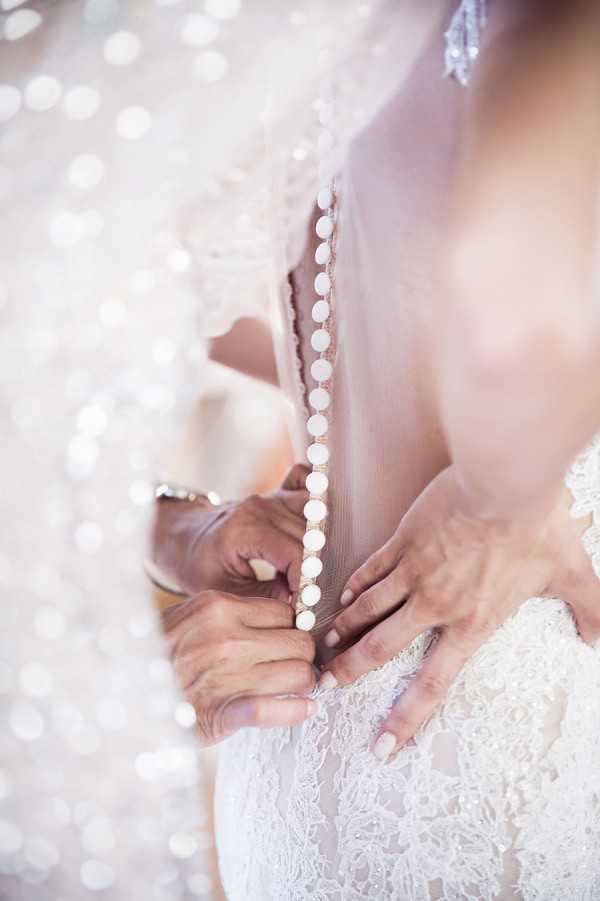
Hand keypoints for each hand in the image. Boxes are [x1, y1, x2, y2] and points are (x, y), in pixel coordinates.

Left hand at [151, 463, 308, 601]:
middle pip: (309, 536)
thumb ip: (265, 598)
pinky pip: (304, 479)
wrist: (184, 537)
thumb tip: (300, 604)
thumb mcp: (226, 591)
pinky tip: (318, 522)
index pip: (295, 552)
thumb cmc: (200, 565)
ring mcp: (270, 497)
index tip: (304, 602)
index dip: (305, 580)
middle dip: (315, 567)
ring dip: (320, 540)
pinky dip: (315, 496)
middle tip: (310, 592)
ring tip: (314, 567)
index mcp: (246, 530)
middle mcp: (262, 507)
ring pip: (315, 512)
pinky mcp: (276, 493)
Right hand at [163, 589, 316, 745]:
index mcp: (218, 607)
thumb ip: (229, 615)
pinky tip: (303, 709)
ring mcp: (228, 674)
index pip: (286, 612)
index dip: (294, 628)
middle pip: (300, 641)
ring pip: (300, 673)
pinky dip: (297, 711)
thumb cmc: (157, 655)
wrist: (118, 696)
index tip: (291, 641)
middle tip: (297, 666)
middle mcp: (227, 637)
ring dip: (302, 683)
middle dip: (304, 656)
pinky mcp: (225, 712)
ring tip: (295, 687)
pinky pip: (279, 709)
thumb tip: (279, 619)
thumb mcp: (189, 618)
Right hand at [319, 465, 599, 758]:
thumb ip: (590, 612)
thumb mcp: (572, 574)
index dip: (404, 719)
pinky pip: (371, 570)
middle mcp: (435, 605)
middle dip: (350, 670)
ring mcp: (414, 571)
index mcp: (472, 623)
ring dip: (344, 629)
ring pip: (368, 609)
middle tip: (326, 683)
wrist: (504, 482)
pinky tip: (342, 595)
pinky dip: (354, 587)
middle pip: (381, 647)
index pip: (432, 684)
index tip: (381, 745)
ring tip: (325, 645)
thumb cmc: (538, 527)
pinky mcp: (403, 540)